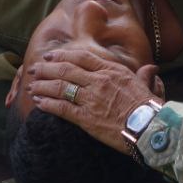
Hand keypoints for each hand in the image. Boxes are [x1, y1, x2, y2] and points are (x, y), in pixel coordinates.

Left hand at [27, 48, 163, 152]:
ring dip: (43, 86)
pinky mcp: (86, 118)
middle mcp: (98, 81)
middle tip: (34, 69)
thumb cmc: (149, 107)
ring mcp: (90, 99)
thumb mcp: (146, 85)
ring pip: (60, 87)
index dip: (62, 55)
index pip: (81, 57)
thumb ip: (144, 75)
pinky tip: (38, 102)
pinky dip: (48, 104)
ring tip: (31, 86)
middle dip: (46, 69)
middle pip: (65, 70)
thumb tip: (151, 69)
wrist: (149, 127)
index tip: (50, 56)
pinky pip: (62, 108)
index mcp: (111, 70)